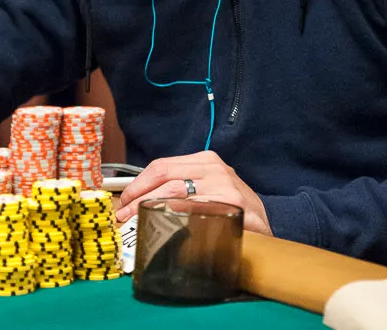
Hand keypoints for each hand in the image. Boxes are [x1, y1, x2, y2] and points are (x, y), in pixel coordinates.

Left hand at [114, 150, 271, 234]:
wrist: (263, 222)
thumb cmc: (229, 206)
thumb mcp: (205, 189)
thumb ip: (179, 188)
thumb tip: (138, 200)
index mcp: (204, 160)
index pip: (161, 167)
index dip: (138, 184)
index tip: (124, 201)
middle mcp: (213, 168)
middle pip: (164, 178)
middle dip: (138, 198)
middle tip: (123, 216)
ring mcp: (224, 184)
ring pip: (174, 193)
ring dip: (149, 208)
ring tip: (135, 223)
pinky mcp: (232, 204)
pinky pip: (194, 209)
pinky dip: (173, 218)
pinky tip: (162, 227)